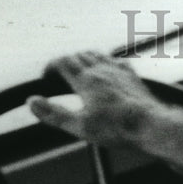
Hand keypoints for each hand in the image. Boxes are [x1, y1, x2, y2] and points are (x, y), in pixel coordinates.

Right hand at [27, 51, 168, 148]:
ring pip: (96, 54)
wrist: (151, 126)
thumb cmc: (117, 129)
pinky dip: (104, 61)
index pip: (62, 62)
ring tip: (78, 70)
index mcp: (86, 80)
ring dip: (83, 58)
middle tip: (59, 75)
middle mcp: (101, 69)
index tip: (46, 76)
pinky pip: (115, 60)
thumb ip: (54, 114)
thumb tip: (31, 102)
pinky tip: (106, 70)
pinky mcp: (132, 75)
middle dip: (65, 63)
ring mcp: (118, 70)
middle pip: (77, 56)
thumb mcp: (80, 127)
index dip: (51, 67)